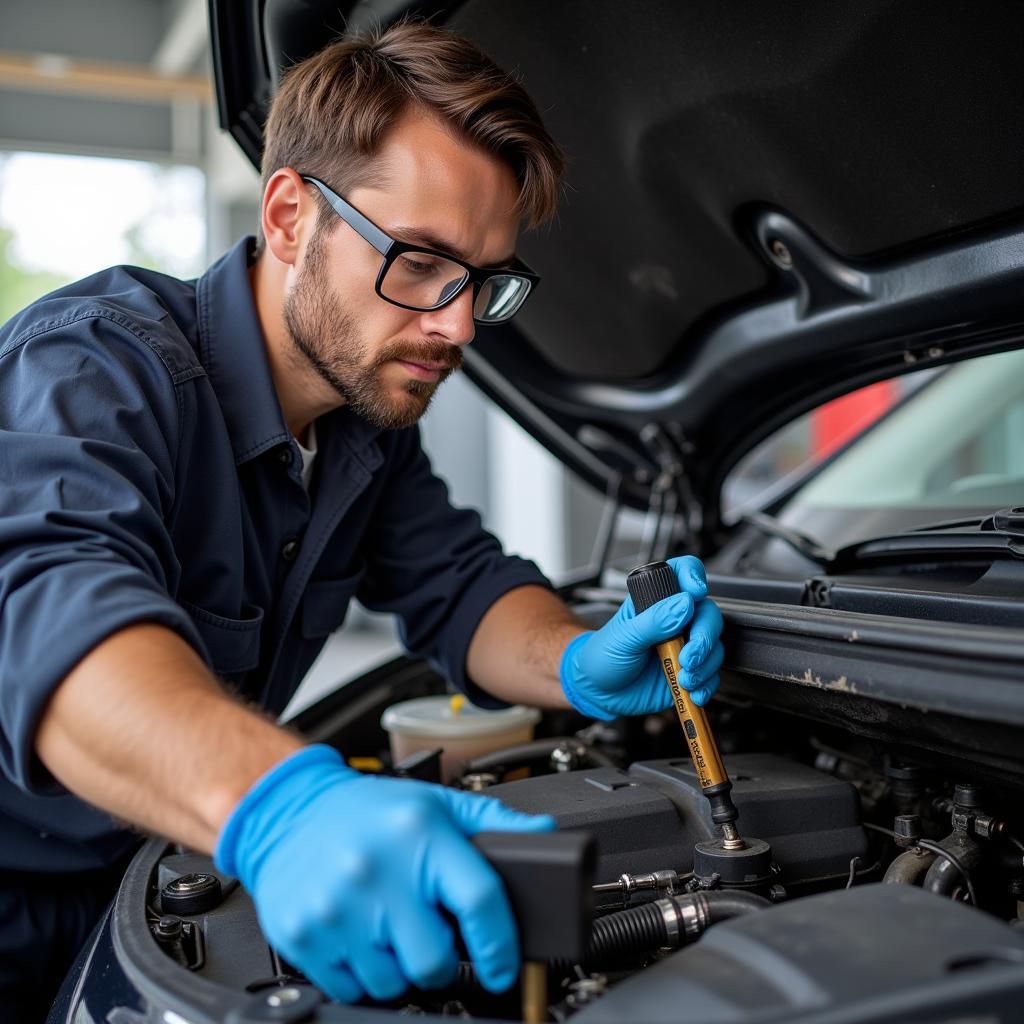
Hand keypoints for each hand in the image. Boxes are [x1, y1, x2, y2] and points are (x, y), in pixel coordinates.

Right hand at [215, 746, 555, 1002]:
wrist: (289, 810)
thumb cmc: (369, 810)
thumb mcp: (437, 804)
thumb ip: (495, 822)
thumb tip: (545, 835)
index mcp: (419, 834)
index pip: (480, 902)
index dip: (501, 945)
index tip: (503, 964)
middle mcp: (377, 871)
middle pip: (436, 960)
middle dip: (442, 957)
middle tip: (430, 932)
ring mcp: (338, 907)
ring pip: (395, 982)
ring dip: (401, 967)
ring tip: (392, 928)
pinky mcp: (305, 934)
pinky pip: (353, 988)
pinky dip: (365, 973)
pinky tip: (361, 936)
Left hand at [559, 555, 723, 719]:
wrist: (598, 693)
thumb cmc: (603, 656)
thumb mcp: (623, 637)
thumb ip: (653, 621)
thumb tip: (684, 604)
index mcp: (655, 601)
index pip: (681, 573)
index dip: (693, 576)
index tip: (696, 592)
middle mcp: (674, 620)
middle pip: (708, 613)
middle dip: (704, 637)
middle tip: (688, 656)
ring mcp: (683, 645)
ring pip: (714, 645)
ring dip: (705, 664)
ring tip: (683, 677)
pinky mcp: (689, 670)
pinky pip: (711, 674)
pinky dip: (707, 684)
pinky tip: (693, 691)